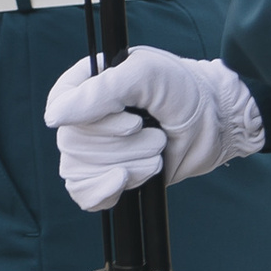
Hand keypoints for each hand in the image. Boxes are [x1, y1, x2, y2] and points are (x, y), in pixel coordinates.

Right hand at [45, 48, 264, 209]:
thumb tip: (54, 117)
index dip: (90, 121)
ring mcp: (99, 148)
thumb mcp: (144, 76)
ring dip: (123, 166)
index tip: (130, 122)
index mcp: (89, 83)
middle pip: (72, 144)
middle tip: (154, 135)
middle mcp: (88, 116)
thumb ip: (100, 93)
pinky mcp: (111, 176)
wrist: (217, 123)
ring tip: (155, 153)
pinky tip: (127, 180)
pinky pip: (83, 194)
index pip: (59, 106)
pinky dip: (104, 192)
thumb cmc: (184, 89)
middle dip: (119, 146)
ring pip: (78, 170)